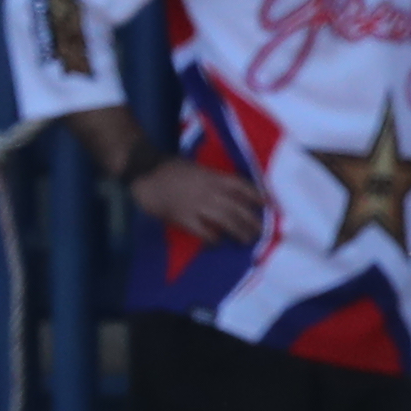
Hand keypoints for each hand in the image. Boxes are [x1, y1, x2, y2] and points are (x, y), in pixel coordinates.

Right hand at [129, 157, 265, 247]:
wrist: (143, 169)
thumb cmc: (169, 168)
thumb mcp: (196, 168)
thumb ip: (213, 179)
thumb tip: (231, 192)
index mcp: (212, 177)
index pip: (241, 186)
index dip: (256, 196)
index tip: (268, 205)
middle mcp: (208, 190)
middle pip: (238, 208)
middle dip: (252, 221)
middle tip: (262, 232)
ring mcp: (196, 204)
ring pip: (226, 220)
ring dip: (239, 232)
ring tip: (246, 241)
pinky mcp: (182, 216)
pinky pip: (203, 231)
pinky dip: (213, 239)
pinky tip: (218, 243)